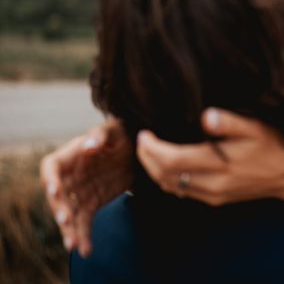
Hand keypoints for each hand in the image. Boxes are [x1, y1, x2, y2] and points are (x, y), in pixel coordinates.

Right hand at [40, 118, 132, 256]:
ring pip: (69, 213)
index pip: (51, 167)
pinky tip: (86, 249)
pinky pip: (84, 222)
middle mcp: (69, 177)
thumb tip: (88, 145)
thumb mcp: (115, 130)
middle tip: (66, 221)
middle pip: (58, 196)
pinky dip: (84, 235)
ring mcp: (79, 192)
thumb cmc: (120, 135)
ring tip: (74, 245)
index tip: (54, 191)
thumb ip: (101, 135)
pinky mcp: (91, 204)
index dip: (50, 179)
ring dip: (70, 230)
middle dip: (60, 209)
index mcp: (70, 156)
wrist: (136, 152)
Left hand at [136, 109, 283, 205]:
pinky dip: (167, 178)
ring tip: (149, 149)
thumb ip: (229, 122)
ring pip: (169, 187)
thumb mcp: (255, 127)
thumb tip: (205, 116)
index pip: (171, 161)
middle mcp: (212, 185)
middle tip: (142, 139)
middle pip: (163, 177)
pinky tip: (167, 163)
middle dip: (146, 158)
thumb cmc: (271, 146)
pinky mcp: (214, 200)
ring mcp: (212, 195)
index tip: (144, 133)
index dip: (150, 149)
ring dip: (153, 169)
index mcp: (219, 164)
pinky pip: (181, 191)